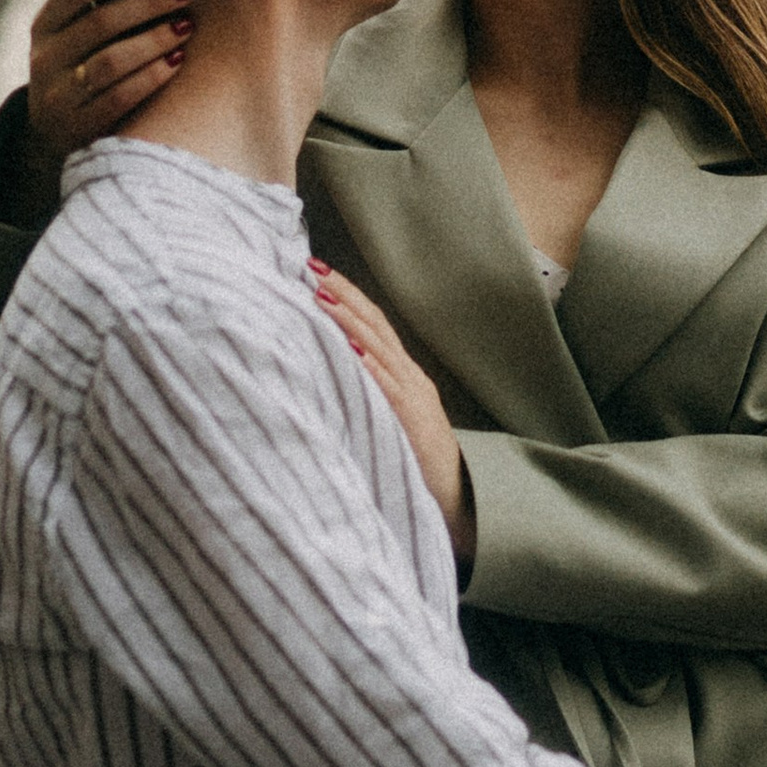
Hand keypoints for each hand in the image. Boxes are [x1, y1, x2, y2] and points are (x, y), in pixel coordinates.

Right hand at [25, 0, 198, 174]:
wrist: (53, 138)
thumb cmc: (79, 68)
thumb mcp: (71, 35)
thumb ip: (93, 0)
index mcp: (43, 26)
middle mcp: (45, 58)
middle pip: (100, 22)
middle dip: (148, 2)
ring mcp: (58, 96)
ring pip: (110, 61)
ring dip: (154, 39)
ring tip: (187, 25)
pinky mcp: (78, 128)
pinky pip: (119, 97)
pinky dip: (151, 76)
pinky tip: (178, 61)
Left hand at [308, 264, 473, 572]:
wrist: (456, 498)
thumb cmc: (412, 460)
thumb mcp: (388, 416)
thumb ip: (366, 392)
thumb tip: (327, 370)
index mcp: (403, 374)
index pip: (373, 324)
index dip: (347, 295)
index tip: (316, 271)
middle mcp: (409, 378)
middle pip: (375, 326)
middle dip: (343, 294)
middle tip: (311, 267)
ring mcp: (413, 398)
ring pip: (379, 349)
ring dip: (348, 322)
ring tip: (320, 298)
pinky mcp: (412, 423)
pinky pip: (388, 390)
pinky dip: (369, 367)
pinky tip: (349, 350)